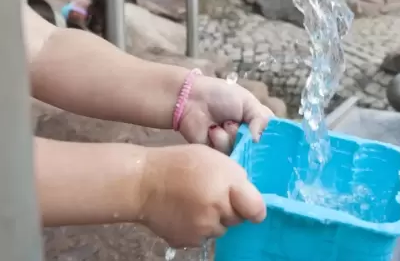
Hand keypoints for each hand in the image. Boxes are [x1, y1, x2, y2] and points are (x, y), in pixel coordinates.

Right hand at [139, 144, 265, 246]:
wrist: (143, 183)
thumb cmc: (180, 163)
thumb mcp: (213, 158)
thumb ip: (234, 177)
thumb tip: (246, 195)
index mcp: (227, 187)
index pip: (256, 210)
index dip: (254, 208)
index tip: (250, 206)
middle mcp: (218, 211)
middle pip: (237, 219)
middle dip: (230, 209)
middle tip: (212, 194)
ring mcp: (202, 230)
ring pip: (220, 229)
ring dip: (214, 220)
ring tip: (195, 202)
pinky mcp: (188, 241)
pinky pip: (202, 237)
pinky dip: (197, 229)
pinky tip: (184, 212)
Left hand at [179, 75, 273, 152]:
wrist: (191, 100)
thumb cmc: (221, 96)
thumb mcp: (247, 102)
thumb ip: (261, 119)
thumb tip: (258, 140)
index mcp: (257, 124)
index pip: (272, 138)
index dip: (273, 141)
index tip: (268, 138)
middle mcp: (247, 139)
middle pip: (259, 150)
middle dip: (249, 137)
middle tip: (240, 125)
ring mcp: (232, 148)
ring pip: (242, 152)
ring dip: (231, 136)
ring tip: (223, 124)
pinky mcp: (217, 156)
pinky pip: (225, 156)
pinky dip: (219, 140)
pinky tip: (212, 130)